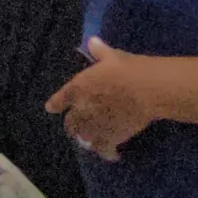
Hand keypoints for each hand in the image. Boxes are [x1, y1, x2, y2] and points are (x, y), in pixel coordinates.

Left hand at [43, 37, 157, 159]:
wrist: (145, 89)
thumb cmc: (128, 69)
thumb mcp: (112, 56)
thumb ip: (100, 52)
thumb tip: (92, 41)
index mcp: (78, 88)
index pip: (60, 99)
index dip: (56, 104)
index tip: (51, 108)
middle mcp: (81, 109)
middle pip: (71, 123)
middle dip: (73, 126)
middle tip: (77, 129)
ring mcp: (94, 125)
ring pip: (84, 138)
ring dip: (87, 139)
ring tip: (92, 142)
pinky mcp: (110, 137)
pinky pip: (104, 149)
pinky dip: (107, 153)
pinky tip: (113, 155)